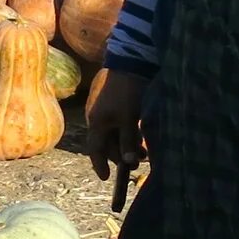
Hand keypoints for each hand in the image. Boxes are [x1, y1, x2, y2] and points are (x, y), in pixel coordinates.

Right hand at [82, 64, 150, 181]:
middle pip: (106, 142)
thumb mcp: (129, 118)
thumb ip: (128, 141)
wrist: (128, 61)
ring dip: (126, 143)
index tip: (106, 178)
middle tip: (138, 162)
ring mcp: (103, 107)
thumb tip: (128, 163)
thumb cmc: (127, 91)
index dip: (99, 164)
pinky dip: (126, 131)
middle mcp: (96, 117)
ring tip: (144, 149)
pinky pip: (116, 122)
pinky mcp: (111, 100)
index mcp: (96, 122)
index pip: (95, 149)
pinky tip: (139, 132)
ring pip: (113, 132)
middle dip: (121, 154)